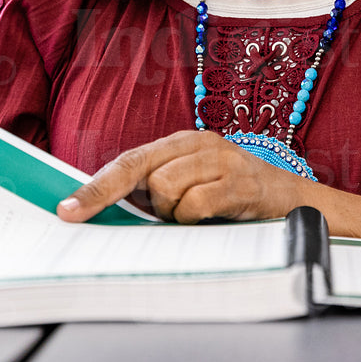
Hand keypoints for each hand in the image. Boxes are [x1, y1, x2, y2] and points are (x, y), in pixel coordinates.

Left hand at [56, 130, 309, 224]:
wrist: (293, 202)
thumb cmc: (233, 198)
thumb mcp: (191, 187)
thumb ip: (155, 191)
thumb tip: (105, 208)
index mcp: (182, 143)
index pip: (128, 161)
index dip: (95, 186)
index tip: (67, 210)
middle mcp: (199, 143)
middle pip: (138, 169)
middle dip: (112, 196)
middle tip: (98, 216)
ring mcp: (221, 159)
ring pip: (164, 187)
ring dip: (170, 213)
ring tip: (194, 216)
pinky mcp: (240, 182)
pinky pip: (195, 203)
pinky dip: (193, 217)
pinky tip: (209, 218)